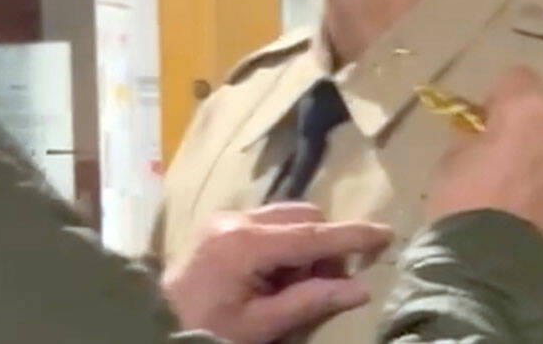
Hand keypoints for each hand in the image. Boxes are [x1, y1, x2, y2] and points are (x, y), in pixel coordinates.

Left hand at [161, 203, 391, 343]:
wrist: (156, 320)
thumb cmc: (210, 328)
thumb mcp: (262, 325)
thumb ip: (311, 301)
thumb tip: (360, 288)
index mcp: (245, 244)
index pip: (311, 234)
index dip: (352, 235)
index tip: (387, 232)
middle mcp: (236, 219)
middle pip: (302, 215)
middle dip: (325, 244)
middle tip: (328, 283)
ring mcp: (225, 216)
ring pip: (287, 214)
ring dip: (305, 243)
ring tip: (297, 284)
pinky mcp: (220, 222)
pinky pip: (267, 220)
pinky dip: (284, 241)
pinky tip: (276, 274)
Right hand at [423, 66, 542, 243]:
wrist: (495, 258)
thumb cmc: (464, 197)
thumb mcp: (453, 157)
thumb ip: (475, 135)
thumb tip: (483, 134)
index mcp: (526, 108)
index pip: (518, 76)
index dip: (500, 94)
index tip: (485, 117)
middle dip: (529, 123)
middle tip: (505, 149)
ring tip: (523, 179)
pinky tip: (536, 199)